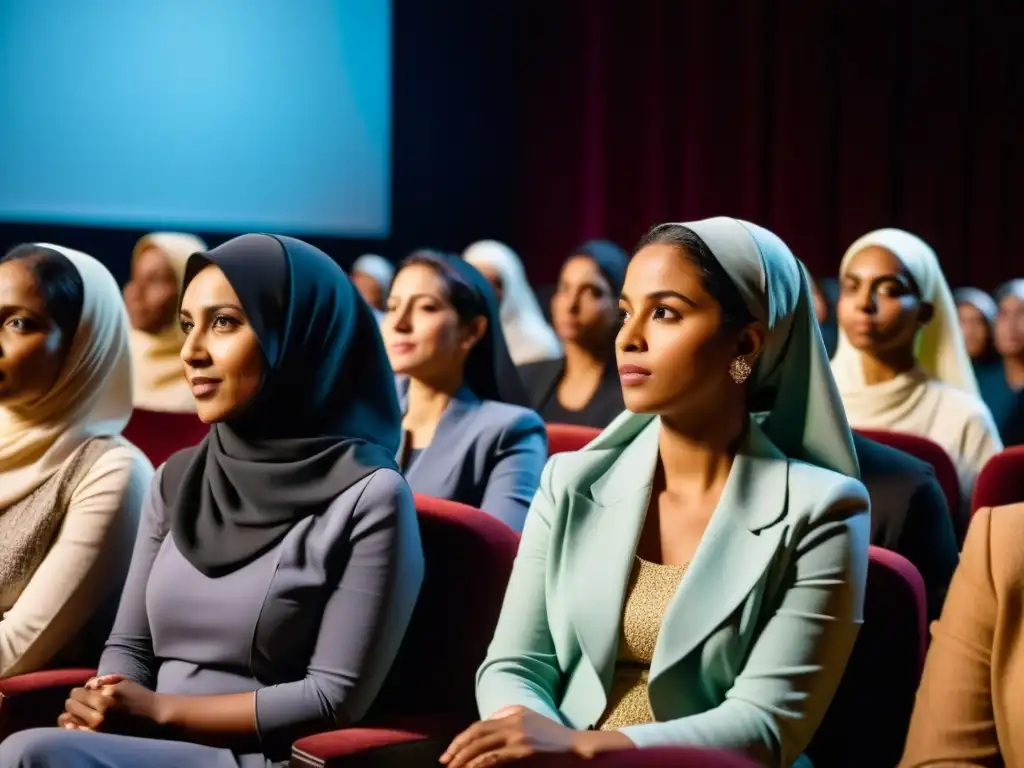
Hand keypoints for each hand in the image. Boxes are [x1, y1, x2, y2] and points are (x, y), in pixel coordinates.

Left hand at [63, 679, 163, 735]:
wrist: (153, 716)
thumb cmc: (138, 696)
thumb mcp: (123, 681)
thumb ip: (103, 680)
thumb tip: (86, 686)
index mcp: (106, 697)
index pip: (76, 694)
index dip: (79, 692)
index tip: (84, 693)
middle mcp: (100, 713)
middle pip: (70, 706)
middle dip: (75, 702)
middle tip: (84, 703)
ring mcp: (98, 728)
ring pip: (70, 720)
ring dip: (74, 715)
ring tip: (83, 713)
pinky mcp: (99, 737)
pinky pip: (77, 732)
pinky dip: (75, 727)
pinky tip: (82, 723)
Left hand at [440, 709, 632, 767]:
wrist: (578, 747)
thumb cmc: (556, 738)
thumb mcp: (532, 720)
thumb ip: (511, 717)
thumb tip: (489, 723)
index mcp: (513, 713)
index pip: (480, 725)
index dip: (462, 739)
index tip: (450, 752)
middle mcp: (513, 721)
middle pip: (477, 734)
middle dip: (457, 749)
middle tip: (445, 762)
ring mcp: (518, 735)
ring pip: (482, 746)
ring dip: (464, 759)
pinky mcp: (524, 749)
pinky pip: (494, 758)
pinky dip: (479, 765)